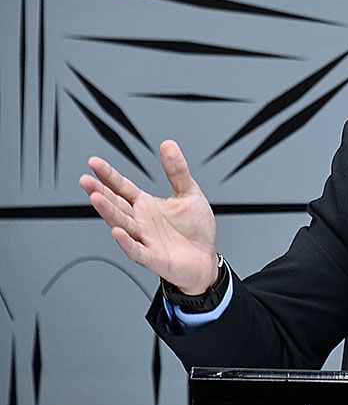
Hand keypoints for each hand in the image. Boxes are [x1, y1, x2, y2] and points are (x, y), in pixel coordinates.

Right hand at [80, 139, 218, 294]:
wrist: (205, 259)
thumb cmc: (195, 229)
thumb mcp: (189, 193)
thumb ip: (177, 171)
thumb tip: (168, 145)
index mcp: (146, 205)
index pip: (122, 188)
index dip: (109, 176)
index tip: (94, 162)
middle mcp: (141, 221)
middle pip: (117, 205)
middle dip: (101, 192)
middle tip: (85, 180)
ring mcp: (145, 239)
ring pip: (122, 224)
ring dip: (109, 212)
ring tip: (95, 198)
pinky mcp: (153, 258)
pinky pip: (137, 250)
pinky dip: (126, 242)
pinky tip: (117, 232)